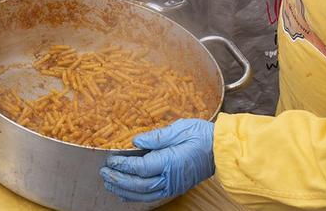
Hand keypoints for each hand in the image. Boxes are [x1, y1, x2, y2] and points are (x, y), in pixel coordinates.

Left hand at [100, 119, 214, 202]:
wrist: (222, 150)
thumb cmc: (202, 135)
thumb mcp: (179, 128)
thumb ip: (156, 137)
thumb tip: (135, 141)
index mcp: (171, 161)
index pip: (141, 167)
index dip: (123, 165)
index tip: (110, 160)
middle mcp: (170, 177)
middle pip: (139, 184)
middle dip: (119, 180)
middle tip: (103, 173)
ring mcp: (173, 185)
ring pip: (144, 194)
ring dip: (124, 190)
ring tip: (108, 184)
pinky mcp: (174, 188)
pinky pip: (152, 196)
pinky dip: (136, 196)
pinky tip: (124, 194)